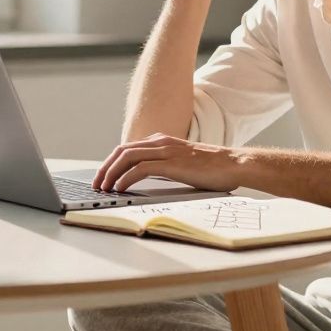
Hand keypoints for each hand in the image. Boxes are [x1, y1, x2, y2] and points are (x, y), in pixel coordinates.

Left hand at [93, 133, 242, 193]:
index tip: (103, 177)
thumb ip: (165, 166)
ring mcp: (166, 151)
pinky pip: (140, 169)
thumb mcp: (183, 164)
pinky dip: (125, 178)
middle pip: (122, 151)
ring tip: (103, 187)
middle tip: (96, 183)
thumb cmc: (213, 168)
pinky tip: (119, 189)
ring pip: (127, 158)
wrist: (234, 164)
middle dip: (105, 167)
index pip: (128, 148)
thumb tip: (147, 179)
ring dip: (111, 173)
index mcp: (162, 141)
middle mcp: (161, 142)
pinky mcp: (171, 163)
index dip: (111, 162)